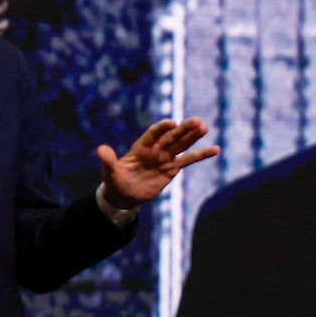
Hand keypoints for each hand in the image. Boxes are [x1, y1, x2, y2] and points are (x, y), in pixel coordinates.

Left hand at [98, 118, 218, 209]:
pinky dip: (201, 154)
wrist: (124, 195)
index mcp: (141, 147)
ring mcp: (165, 158)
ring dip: (193, 137)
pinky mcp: (172, 168)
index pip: (153, 134)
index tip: (172, 123)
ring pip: (182, 145)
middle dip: (184, 130)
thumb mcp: (109, 172)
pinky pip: (189, 160)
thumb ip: (108, 160)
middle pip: (171, 137)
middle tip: (197, 121)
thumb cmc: (115, 181)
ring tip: (204, 127)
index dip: (162, 128)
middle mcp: (155, 150)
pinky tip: (215, 149)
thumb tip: (100, 149)